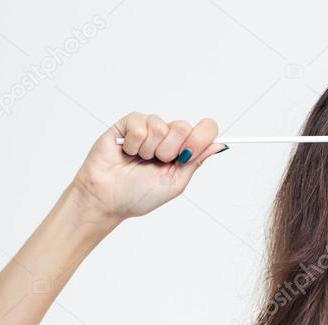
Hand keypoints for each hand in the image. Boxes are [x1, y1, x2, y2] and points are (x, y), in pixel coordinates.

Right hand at [68, 112, 226, 225]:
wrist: (107, 199)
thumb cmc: (137, 195)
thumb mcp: (175, 183)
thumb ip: (196, 161)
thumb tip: (220, 145)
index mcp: (183, 151)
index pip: (204, 129)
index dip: (200, 138)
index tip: (187, 154)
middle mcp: (167, 137)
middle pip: (183, 126)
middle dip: (169, 150)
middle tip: (155, 163)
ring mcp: (148, 128)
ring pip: (160, 125)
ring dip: (149, 150)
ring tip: (138, 160)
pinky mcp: (128, 124)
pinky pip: (140, 123)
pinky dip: (134, 143)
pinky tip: (127, 152)